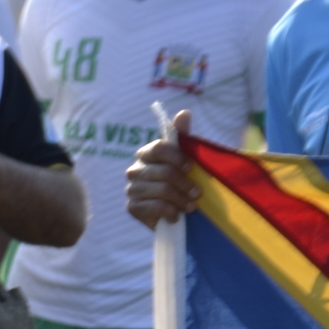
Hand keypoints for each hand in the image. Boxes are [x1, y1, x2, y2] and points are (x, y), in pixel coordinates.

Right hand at [126, 107, 199, 227]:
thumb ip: (182, 137)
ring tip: (191, 207)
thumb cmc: (181, 182)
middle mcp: (134, 169)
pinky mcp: (131, 207)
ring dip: (181, 200)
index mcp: (146, 153)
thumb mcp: (185, 159)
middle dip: (185, 184)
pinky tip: (176, 215)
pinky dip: (170, 212)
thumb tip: (184, 112)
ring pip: (161, 190)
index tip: (191, 168)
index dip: (177, 157)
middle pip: (164, 172)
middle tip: (197, 193)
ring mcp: (131, 189)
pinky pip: (154, 207)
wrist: (174, 213)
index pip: (159, 148)